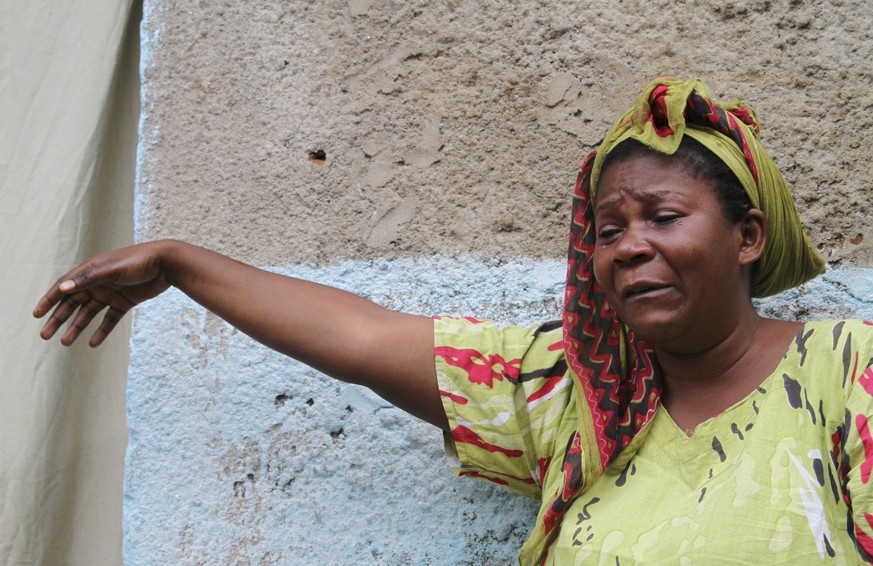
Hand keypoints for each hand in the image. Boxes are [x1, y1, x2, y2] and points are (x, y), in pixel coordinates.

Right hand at [33, 241, 173, 346]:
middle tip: (45, 335)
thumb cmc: (137, 261)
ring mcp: (111, 293)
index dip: (49, 300)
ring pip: (88, 313)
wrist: (166, 263)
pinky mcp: (125, 302)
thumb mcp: (111, 269)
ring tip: (65, 342)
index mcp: (90, 271)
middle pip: (73, 303)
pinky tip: (93, 343)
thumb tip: (62, 288)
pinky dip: (101, 331)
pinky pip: (110, 319)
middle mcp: (97, 282)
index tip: (37, 314)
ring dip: (77, 327)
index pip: (64, 287)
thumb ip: (87, 278)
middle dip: (58, 319)